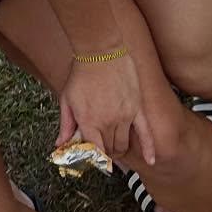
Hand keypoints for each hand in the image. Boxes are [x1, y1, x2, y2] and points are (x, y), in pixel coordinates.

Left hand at [57, 52, 155, 166]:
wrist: (100, 51)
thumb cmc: (81, 74)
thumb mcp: (66, 100)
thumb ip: (66, 125)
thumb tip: (60, 144)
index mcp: (89, 122)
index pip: (94, 152)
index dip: (92, 159)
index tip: (91, 158)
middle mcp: (108, 123)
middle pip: (110, 150)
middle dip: (104, 153)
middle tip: (101, 150)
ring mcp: (126, 116)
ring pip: (124, 144)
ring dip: (119, 150)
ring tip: (114, 148)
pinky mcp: (138, 109)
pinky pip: (146, 133)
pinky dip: (149, 148)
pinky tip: (151, 160)